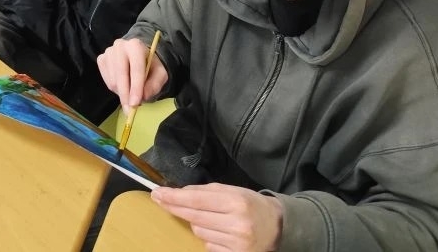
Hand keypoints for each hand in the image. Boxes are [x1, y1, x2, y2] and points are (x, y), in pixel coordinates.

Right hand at [96, 36, 167, 115]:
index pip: (136, 68)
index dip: (136, 87)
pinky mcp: (101, 59)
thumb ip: (154, 85)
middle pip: (121, 74)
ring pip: (113, 79)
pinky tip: (122, 86)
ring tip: (131, 93)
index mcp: (136, 46)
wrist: (138, 56)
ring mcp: (108, 52)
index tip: (135, 103)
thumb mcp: (160, 74)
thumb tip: (143, 96)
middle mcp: (120, 46)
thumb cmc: (150, 66)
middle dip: (125, 94)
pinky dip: (114, 88)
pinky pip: (106, 80)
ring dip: (121, 92)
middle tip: (129, 109)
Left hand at [151, 184, 282, 251]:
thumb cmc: (252, 205)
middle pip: (194, 217)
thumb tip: (179, 193)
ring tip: (212, 219)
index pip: (196, 200)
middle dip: (174, 207)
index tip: (157, 193)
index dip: (174, 197)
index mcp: (236, 202)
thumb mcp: (233, 191)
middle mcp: (237, 224)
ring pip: (199, 231)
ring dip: (197, 223)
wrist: (279, 228)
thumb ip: (206, 191)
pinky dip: (208, 238)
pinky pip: (208, 246)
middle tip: (159, 198)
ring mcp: (237, 244)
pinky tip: (219, 233)